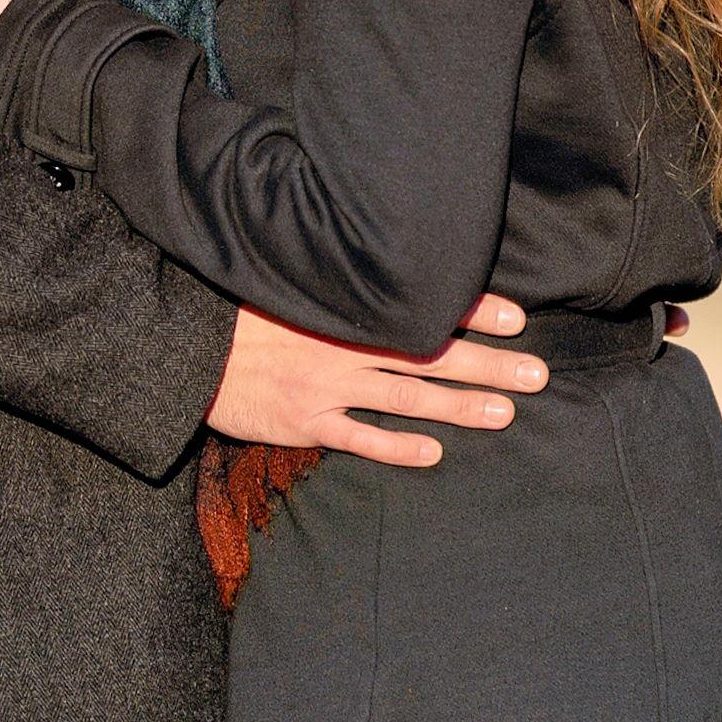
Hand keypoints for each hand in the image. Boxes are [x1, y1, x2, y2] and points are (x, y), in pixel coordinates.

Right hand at [207, 294, 548, 470]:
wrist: (183, 343)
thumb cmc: (236, 306)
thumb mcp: (289, 275)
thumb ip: (336, 280)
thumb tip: (387, 267)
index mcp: (345, 305)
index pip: (421, 304)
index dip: (472, 309)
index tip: (518, 317)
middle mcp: (344, 343)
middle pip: (430, 354)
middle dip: (487, 362)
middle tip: (538, 373)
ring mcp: (326, 384)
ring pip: (407, 397)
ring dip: (459, 405)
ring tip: (507, 411)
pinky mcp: (303, 420)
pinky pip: (359, 437)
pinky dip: (397, 447)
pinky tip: (434, 454)